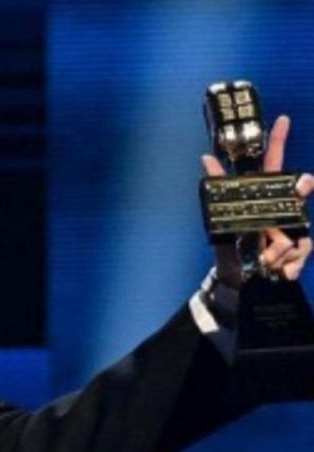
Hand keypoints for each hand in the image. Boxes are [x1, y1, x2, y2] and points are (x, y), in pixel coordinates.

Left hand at [201, 115, 313, 286]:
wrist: (237, 278)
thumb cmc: (231, 246)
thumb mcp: (220, 218)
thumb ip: (219, 187)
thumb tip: (206, 157)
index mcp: (262, 195)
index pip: (273, 162)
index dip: (277, 140)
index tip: (281, 119)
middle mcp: (281, 207)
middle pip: (297, 191)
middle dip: (299, 190)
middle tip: (292, 196)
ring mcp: (293, 226)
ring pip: (296, 231)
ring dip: (279, 249)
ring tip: (265, 259)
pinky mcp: (299, 248)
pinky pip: (299, 253)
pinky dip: (289, 264)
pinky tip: (280, 270)